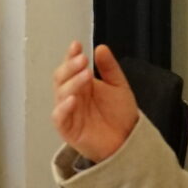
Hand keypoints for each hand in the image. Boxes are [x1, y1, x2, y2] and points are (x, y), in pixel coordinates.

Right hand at [52, 41, 140, 164]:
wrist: (128, 142)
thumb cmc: (120, 117)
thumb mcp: (119, 87)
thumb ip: (110, 68)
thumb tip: (101, 48)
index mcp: (81, 84)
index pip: (71, 66)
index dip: (71, 55)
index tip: (77, 46)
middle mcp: (72, 96)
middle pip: (61, 77)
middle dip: (70, 66)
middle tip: (82, 59)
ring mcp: (68, 111)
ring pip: (60, 93)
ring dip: (72, 82)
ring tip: (85, 74)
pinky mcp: (67, 128)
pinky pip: (59, 116)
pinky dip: (63, 107)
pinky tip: (73, 99)